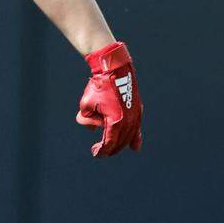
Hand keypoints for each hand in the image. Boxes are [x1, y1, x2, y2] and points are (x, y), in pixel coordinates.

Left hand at [76, 41, 142, 156]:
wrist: (113, 69)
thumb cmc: (98, 87)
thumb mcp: (85, 105)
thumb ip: (86, 120)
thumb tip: (92, 129)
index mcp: (116, 122)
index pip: (109, 143)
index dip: (102, 151)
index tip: (95, 153)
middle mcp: (128, 121)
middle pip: (120, 142)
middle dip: (110, 149)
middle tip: (100, 151)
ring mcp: (135, 116)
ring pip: (129, 136)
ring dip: (120, 144)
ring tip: (111, 148)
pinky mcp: (137, 110)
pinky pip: (137, 129)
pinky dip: (135, 138)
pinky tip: (135, 148)